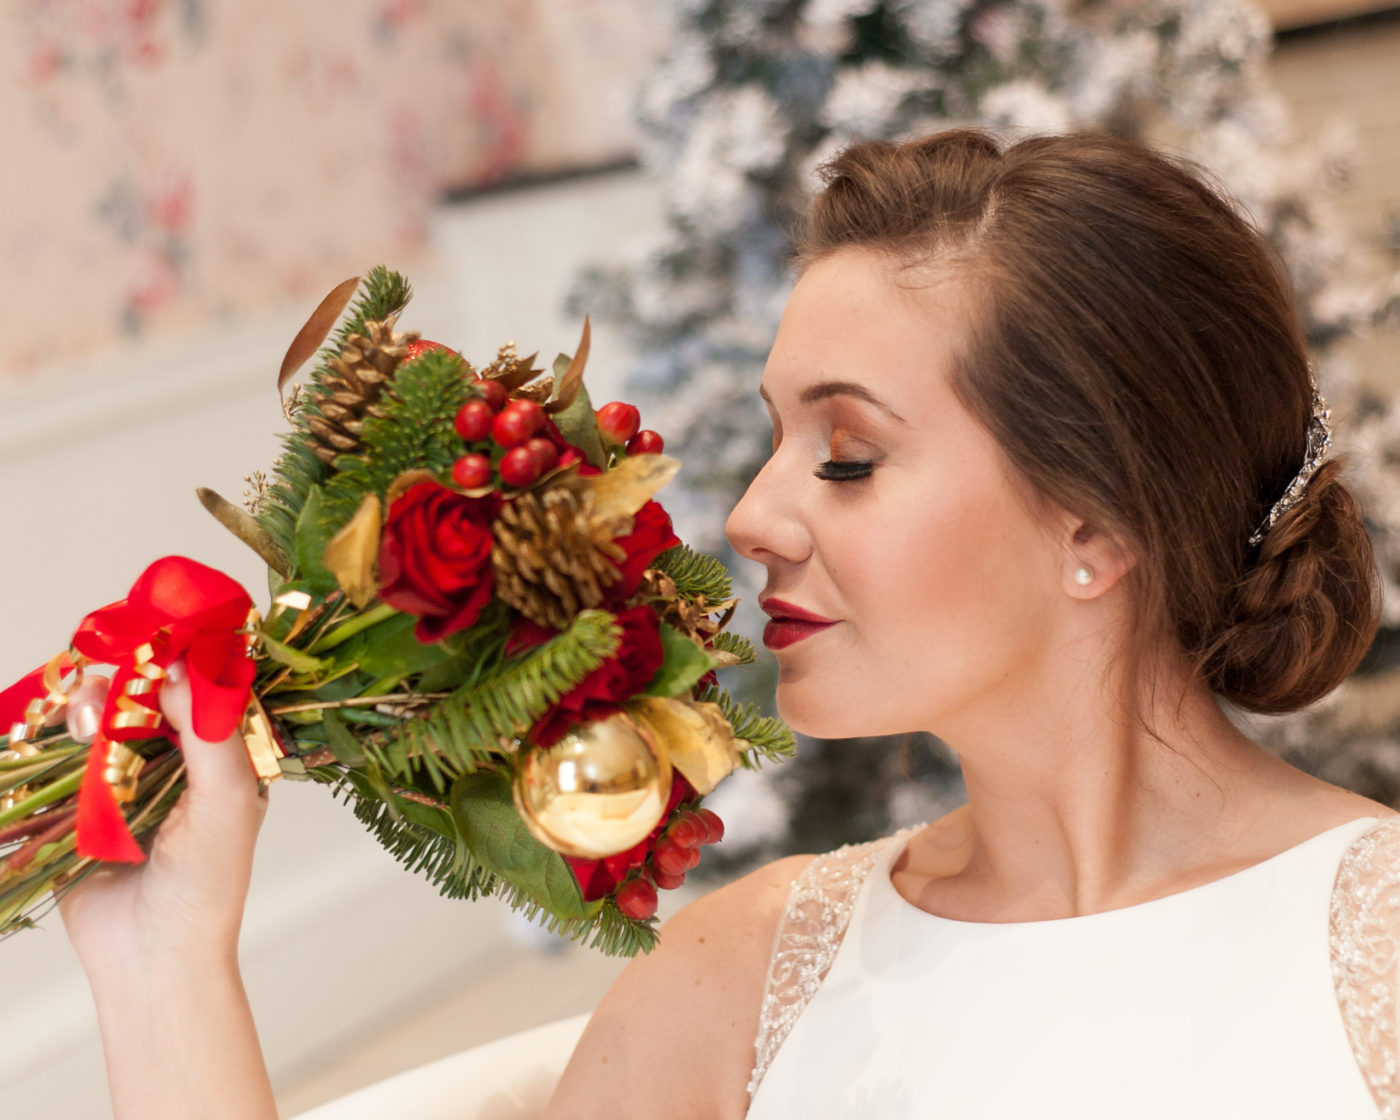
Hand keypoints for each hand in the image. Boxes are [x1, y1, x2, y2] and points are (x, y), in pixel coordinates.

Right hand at [59, 660, 268, 978]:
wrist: (152, 959)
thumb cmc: (208, 882)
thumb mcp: (227, 799)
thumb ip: (209, 734)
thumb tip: (178, 670)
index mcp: (224, 758)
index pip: (204, 690)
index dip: (181, 659)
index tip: (158, 634)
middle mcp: (178, 763)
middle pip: (147, 698)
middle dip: (127, 679)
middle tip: (111, 677)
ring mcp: (127, 782)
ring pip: (103, 721)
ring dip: (91, 706)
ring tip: (86, 710)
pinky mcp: (82, 806)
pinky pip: (64, 759)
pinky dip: (57, 738)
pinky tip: (61, 728)